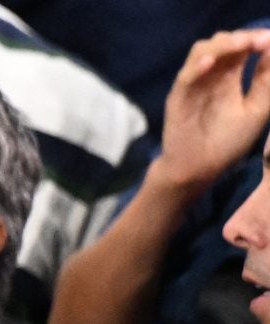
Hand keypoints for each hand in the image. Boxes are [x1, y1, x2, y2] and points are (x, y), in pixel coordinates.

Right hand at [158, 29, 269, 192]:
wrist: (199, 169)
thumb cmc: (226, 142)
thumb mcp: (256, 110)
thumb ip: (265, 81)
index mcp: (229, 78)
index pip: (240, 48)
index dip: (254, 39)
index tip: (267, 41)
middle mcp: (210, 77)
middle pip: (221, 43)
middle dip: (240, 38)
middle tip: (257, 42)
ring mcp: (193, 85)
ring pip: (202, 52)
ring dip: (221, 45)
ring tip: (239, 46)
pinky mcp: (178, 98)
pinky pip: (186, 77)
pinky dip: (197, 67)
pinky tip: (211, 63)